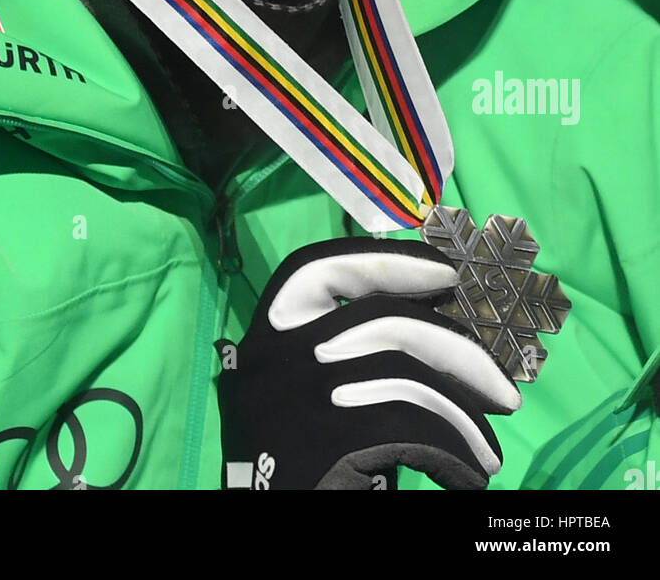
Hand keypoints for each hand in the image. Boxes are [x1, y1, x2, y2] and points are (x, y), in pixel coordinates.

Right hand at [215, 236, 520, 490]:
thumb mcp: (311, 389)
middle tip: (505, 394)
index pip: (317, 268)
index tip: (447, 273)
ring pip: (406, 376)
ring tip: (490, 454)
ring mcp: (301, 395)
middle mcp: (278, 355)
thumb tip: (434, 328)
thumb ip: (350, 352)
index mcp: (269, 334)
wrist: (276, 512)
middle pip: (383, 322)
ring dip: (463, 415)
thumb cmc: (300, 459)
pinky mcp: (327, 442)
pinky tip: (467, 475)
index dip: (387, 262)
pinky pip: (414, 429)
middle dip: (458, 352)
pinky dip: (454, 452)